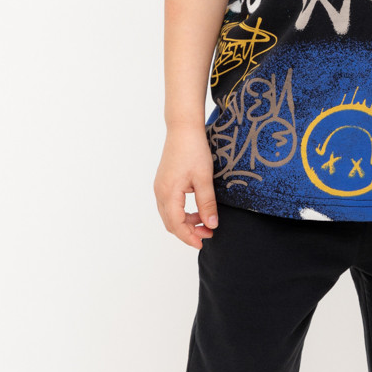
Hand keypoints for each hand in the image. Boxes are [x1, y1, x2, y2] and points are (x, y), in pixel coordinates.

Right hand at [154, 123, 218, 249]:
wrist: (183, 129)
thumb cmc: (193, 150)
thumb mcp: (204, 178)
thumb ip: (207, 203)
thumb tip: (211, 224)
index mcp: (168, 193)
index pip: (176, 224)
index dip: (189, 237)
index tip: (203, 243)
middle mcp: (160, 192)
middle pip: (170, 223)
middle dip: (188, 232)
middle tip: (208, 234)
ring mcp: (160, 187)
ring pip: (170, 215)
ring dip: (186, 223)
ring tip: (205, 223)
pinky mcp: (164, 183)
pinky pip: (170, 205)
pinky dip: (182, 213)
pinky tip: (197, 210)